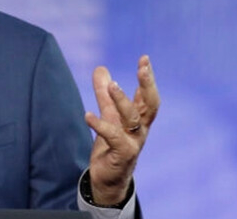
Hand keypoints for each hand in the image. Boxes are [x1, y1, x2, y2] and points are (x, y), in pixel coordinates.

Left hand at [84, 55, 159, 205]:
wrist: (109, 178)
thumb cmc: (112, 145)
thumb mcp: (108, 116)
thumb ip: (104, 94)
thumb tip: (101, 68)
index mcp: (139, 119)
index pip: (147, 95)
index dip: (147, 78)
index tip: (144, 59)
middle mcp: (140, 129)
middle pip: (149, 104)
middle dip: (147, 85)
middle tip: (142, 68)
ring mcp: (133, 142)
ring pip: (132, 117)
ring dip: (123, 100)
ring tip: (112, 85)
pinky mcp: (122, 153)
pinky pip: (112, 136)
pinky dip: (100, 125)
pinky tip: (87, 115)